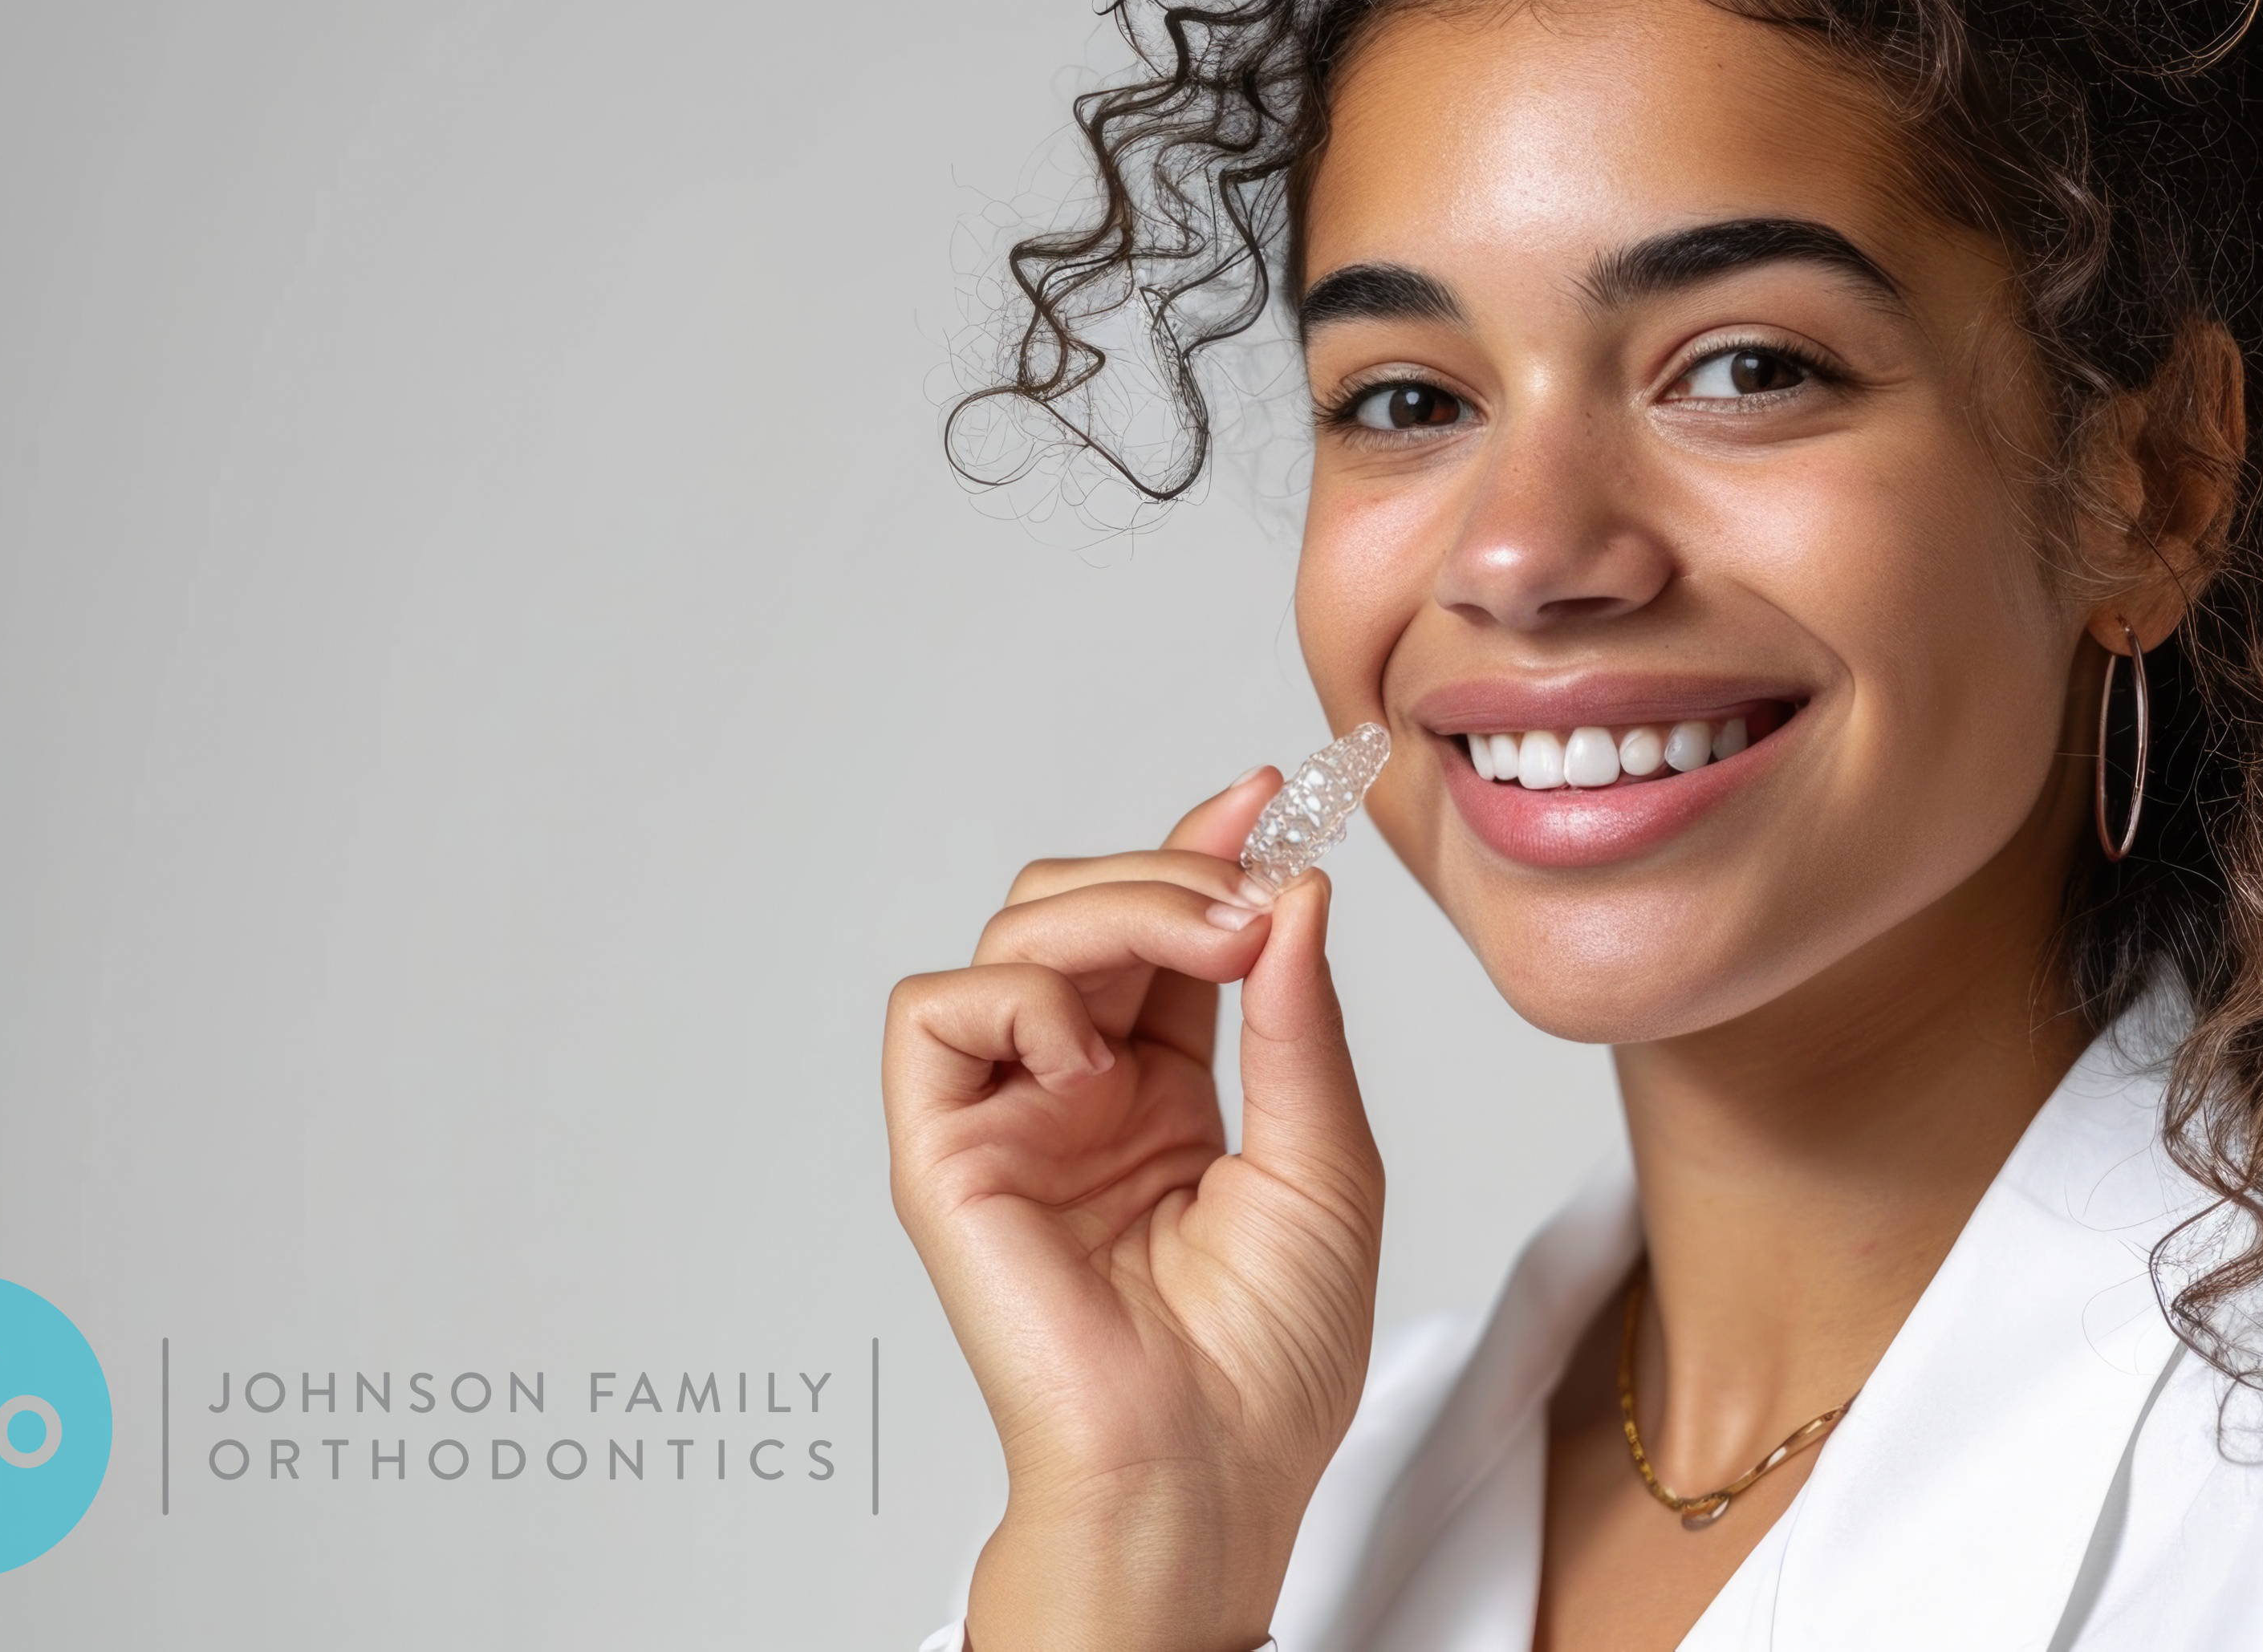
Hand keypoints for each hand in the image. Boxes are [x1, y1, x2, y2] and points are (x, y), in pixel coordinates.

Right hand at [885, 772, 1385, 1651]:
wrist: (1207, 1468)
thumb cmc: (1267, 1358)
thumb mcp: (1325, 1159)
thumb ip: (1298, 1022)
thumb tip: (1294, 890)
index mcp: (1158, 1091)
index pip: (1158, 932)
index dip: (1201, 848)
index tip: (1268, 793)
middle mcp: (1074, 1089)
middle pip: (1078, 905)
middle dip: (1169, 869)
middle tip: (1252, 893)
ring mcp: (1007, 1115)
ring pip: (1012, 930)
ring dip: (1116, 905)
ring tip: (1210, 948)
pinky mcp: (943, 1152)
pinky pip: (936, 1010)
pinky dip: (1021, 994)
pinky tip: (1096, 1053)